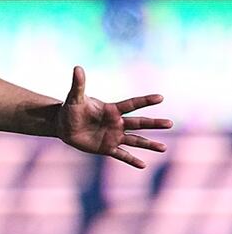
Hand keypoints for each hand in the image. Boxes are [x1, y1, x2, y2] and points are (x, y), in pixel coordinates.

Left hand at [56, 66, 172, 167]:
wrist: (63, 126)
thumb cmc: (70, 110)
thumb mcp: (74, 98)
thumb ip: (78, 84)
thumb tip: (77, 67)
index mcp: (111, 110)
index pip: (131, 104)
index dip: (145, 100)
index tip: (160, 97)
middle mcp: (116, 123)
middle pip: (139, 123)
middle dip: (154, 124)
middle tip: (170, 123)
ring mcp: (113, 136)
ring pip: (135, 140)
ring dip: (149, 144)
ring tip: (163, 148)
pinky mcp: (107, 148)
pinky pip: (122, 155)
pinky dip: (132, 160)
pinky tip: (143, 165)